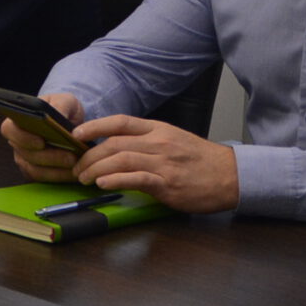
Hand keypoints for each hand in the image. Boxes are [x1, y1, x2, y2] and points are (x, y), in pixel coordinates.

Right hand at [2, 91, 85, 183]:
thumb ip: (61, 106)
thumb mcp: (65, 100)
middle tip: (70, 157)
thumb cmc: (62, 108)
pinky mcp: (35, 171)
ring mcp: (24, 158)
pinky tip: (74, 172)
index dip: (22, 137)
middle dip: (50, 157)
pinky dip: (60, 176)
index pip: (9, 129)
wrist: (69, 120)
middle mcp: (17, 141)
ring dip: (56, 170)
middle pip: (26, 154)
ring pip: (35, 170)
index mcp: (18, 120)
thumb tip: (60, 116)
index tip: (41, 142)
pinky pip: (44, 178)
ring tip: (75, 165)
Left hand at [70, 115, 240, 213]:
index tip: (75, 134)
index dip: (94, 126)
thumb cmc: (201, 161)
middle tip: (77, 168)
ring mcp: (162, 162)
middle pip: (114, 143)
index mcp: (158, 129)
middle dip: (88, 155)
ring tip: (84, 179)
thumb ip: (148, 141)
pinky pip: (136, 178)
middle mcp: (158, 142)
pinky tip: (103, 183)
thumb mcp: (173, 140)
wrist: (230, 175)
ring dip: (96, 169)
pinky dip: (115, 180)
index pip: (120, 122)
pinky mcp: (167, 183)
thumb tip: (117, 147)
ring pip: (120, 159)